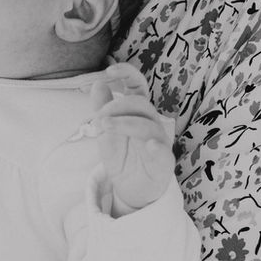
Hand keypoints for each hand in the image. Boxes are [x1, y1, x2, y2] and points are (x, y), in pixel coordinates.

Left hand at [84, 63, 175, 213]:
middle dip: (115, 107)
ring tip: (103, 127)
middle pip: (140, 104)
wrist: (131, 189)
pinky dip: (157, 147)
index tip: (108, 71)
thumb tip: (98, 84)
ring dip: (124, 123)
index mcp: (138, 112)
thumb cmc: (122, 156)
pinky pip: (163, 152)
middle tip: (97, 119)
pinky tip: (149, 145)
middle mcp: (152, 122)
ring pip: (148, 126)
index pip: (138, 86)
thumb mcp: (106, 132)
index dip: (127, 74)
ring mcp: (159, 141)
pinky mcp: (163, 162)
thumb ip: (102, 108)